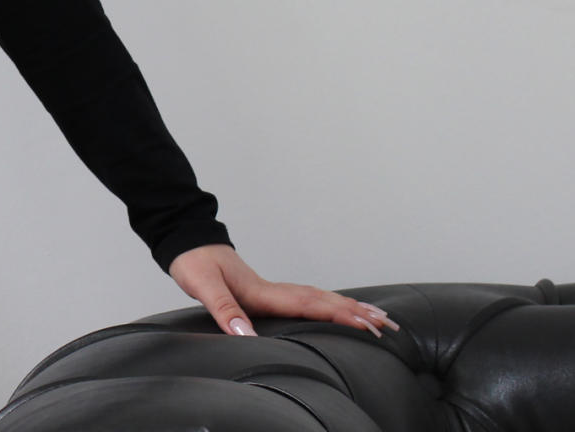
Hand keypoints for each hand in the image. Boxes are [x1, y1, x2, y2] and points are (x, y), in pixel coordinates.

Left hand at [166, 243, 398, 338]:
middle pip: (323, 301)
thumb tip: (246, 334)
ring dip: (347, 308)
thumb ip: (224, 308)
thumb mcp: (203, 285)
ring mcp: (271, 291)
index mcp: (264, 292)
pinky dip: (326, 305)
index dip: (340, 315)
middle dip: (357, 313)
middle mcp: (273, 291)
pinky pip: (304, 300)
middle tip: (389, 325)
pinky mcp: (264, 293)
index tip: (368, 323)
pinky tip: (333, 311)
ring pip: (317, 299)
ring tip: (376, 317)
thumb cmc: (193, 262)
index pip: (310, 304)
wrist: (185, 240)